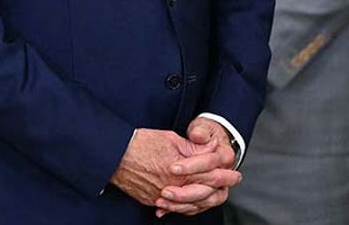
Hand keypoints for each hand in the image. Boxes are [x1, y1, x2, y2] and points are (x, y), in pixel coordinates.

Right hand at [110, 129, 236, 213]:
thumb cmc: (139, 143)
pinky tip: (189, 202)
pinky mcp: (152, 200)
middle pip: (205, 194)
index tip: (235, 173)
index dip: (226, 174)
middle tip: (231, 183)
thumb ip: (193, 147)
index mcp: (181, 171)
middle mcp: (174, 187)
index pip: (211, 176)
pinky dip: (184, 206)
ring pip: (191, 205)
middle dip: (220, 188)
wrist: (113, 155)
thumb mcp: (170, 139)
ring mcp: (162, 196)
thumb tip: (210, 148)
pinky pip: (173, 208)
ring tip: (213, 194)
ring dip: (204, 200)